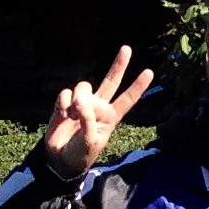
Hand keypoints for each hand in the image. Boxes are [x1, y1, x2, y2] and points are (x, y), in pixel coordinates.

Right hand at [43, 47, 153, 179]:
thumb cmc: (80, 154)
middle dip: (119, 65)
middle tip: (127, 48)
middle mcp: (99, 106)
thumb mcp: (90, 140)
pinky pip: (65, 93)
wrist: (59, 159)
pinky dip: (63, 103)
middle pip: (111, 81)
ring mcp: (82, 103)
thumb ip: (87, 119)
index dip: (138, 86)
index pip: (127, 99)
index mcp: (111, 117)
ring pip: (83, 86)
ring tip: (72, 116)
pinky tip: (62, 115)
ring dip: (77, 98)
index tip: (149, 72)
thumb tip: (80, 99)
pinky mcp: (65, 103)